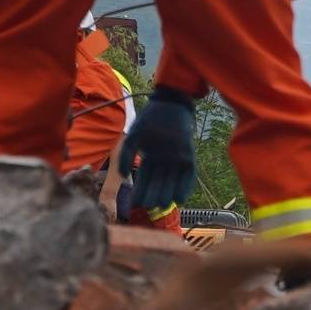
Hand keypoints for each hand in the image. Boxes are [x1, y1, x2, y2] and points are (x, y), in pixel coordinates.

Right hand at [122, 91, 203, 217]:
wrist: (170, 103)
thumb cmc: (150, 118)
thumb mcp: (134, 136)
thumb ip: (125, 154)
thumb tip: (121, 174)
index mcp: (150, 158)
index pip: (144, 179)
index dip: (140, 191)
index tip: (135, 203)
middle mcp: (164, 161)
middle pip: (158, 183)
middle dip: (154, 195)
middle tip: (149, 206)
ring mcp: (177, 159)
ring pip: (172, 181)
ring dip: (168, 193)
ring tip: (162, 204)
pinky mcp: (189, 155)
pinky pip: (188, 175)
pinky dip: (185, 186)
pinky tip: (180, 198)